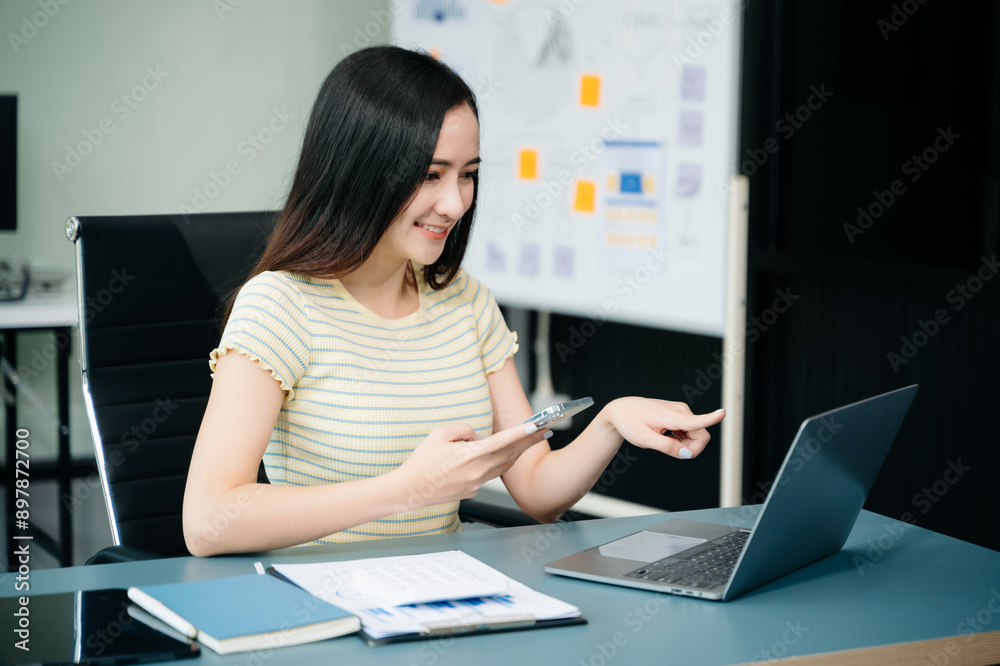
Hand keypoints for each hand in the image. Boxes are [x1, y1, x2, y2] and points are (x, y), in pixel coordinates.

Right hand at [393, 421, 547, 509]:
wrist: (409, 490)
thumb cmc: (421, 461)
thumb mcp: (439, 434)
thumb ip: (464, 430)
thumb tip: (477, 437)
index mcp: (470, 456)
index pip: (502, 441)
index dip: (522, 433)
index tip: (537, 426)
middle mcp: (477, 472)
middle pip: (509, 455)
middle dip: (528, 443)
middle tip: (543, 431)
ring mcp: (476, 484)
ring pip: (502, 466)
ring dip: (516, 454)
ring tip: (528, 442)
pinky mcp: (472, 491)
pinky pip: (488, 474)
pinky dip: (493, 463)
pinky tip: (490, 456)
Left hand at [604, 398, 724, 459]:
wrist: (622, 410)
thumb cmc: (631, 423)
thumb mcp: (645, 440)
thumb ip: (667, 447)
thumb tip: (687, 454)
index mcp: (670, 416)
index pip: (694, 420)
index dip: (710, 418)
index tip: (723, 412)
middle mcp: (681, 411)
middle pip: (702, 436)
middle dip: (691, 449)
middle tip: (671, 451)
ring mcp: (682, 411)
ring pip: (697, 435)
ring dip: (685, 444)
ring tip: (664, 440)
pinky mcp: (681, 414)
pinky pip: (691, 431)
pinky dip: (682, 439)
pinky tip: (668, 435)